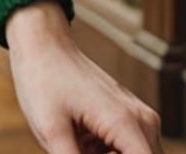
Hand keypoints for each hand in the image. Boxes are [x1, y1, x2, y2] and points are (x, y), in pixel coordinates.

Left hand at [5, 0, 163, 153]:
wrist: (42, 43)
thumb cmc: (42, 82)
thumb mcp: (50, 133)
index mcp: (125, 124)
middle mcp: (143, 122)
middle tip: (78, 146)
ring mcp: (141, 119)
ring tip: (75, 138)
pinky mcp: (132, 120)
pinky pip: (131, 153)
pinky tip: (80, 142)